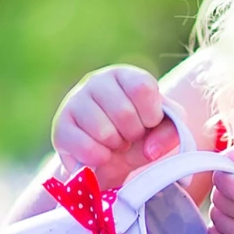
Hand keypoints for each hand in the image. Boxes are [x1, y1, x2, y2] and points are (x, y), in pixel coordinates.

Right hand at [52, 66, 181, 189]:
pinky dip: (99, 159)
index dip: (151, 114)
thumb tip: (149, 149)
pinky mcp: (61, 127)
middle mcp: (97, 81)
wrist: (108, 158)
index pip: (142, 87)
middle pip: (123, 112)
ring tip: (114, 143)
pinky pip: (86, 147)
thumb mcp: (163, 129)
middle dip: (133, 134)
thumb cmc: (139, 135)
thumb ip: (172, 131)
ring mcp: (75, 101)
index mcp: (125, 75)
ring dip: (116, 147)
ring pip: (104, 132)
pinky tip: (100, 155)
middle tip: (129, 137)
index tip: (149, 123)